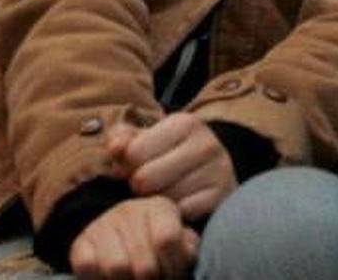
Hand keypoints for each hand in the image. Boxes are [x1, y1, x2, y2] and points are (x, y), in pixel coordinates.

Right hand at [69, 195, 197, 279]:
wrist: (120, 235)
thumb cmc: (157, 243)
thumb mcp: (180, 241)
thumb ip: (187, 248)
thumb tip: (185, 255)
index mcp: (158, 207)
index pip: (167, 239)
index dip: (173, 266)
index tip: (173, 274)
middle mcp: (128, 210)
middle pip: (144, 263)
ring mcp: (102, 225)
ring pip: (117, 268)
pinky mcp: (79, 244)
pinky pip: (88, 268)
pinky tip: (113, 279)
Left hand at [107, 113, 237, 220]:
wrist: (211, 170)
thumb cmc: (168, 154)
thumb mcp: (146, 139)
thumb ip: (123, 139)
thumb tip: (115, 147)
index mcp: (185, 123)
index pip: (133, 153)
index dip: (126, 166)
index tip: (136, 167)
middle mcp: (206, 144)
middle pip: (145, 179)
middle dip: (140, 186)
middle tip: (148, 184)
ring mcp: (218, 171)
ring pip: (163, 199)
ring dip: (157, 201)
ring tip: (164, 193)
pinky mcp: (221, 197)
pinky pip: (181, 214)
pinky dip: (175, 215)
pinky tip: (178, 205)